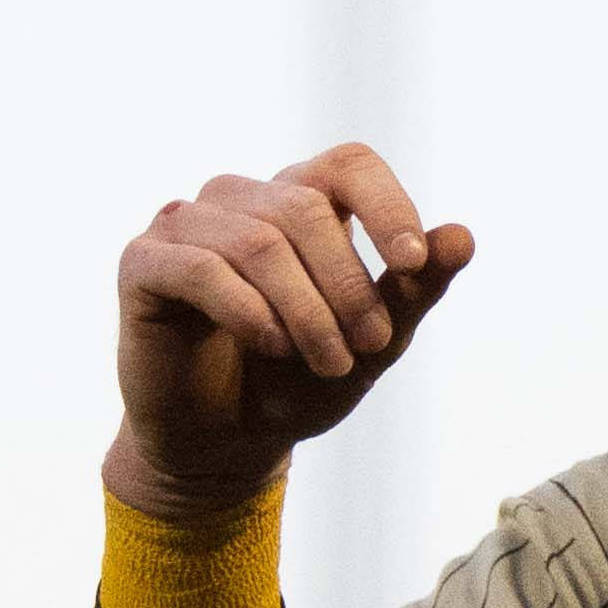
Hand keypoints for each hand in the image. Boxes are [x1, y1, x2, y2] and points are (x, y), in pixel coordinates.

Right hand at [110, 144, 474, 518]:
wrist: (224, 443)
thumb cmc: (297, 382)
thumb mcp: (372, 343)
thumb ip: (413, 290)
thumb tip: (463, 236)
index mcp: (301, 201)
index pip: (350, 164)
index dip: (386, 205)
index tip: (412, 264)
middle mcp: (242, 198)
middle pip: (306, 209)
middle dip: (347, 286)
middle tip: (365, 349)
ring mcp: (187, 223)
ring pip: (258, 242)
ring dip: (305, 311)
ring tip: (327, 362)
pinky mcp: (144, 262)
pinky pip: (201, 268)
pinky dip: (246, 310)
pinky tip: (270, 346)